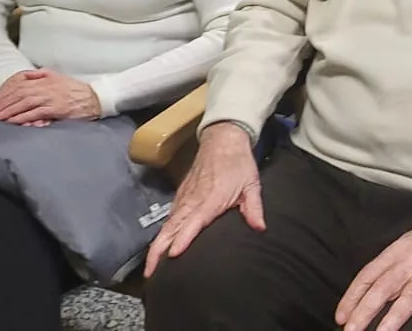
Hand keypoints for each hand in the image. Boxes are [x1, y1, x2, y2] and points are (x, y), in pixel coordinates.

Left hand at [0, 69, 100, 124]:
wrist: (93, 98)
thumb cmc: (75, 90)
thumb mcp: (57, 76)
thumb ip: (40, 74)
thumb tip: (25, 75)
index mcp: (45, 79)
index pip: (20, 84)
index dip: (6, 92)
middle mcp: (45, 87)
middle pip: (19, 94)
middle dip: (4, 103)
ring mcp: (49, 98)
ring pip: (24, 103)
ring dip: (10, 111)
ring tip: (0, 117)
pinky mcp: (54, 110)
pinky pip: (34, 113)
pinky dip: (22, 117)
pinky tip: (14, 121)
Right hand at [144, 123, 264, 275]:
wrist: (223, 138)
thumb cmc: (238, 162)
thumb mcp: (251, 184)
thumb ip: (254, 208)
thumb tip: (260, 228)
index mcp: (210, 199)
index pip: (194, 222)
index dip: (183, 238)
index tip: (174, 254)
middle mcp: (193, 200)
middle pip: (171, 228)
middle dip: (159, 250)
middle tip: (151, 272)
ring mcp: (185, 197)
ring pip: (167, 224)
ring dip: (158, 244)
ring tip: (151, 267)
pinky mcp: (182, 194)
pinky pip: (170, 217)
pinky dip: (163, 233)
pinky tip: (161, 246)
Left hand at [334, 211, 411, 330]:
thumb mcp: (407, 243)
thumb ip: (390, 266)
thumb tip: (370, 289)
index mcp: (396, 252)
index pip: (368, 276)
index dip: (352, 297)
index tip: (341, 316)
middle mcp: (410, 263)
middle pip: (382, 290)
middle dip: (364, 312)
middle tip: (350, 330)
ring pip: (406, 299)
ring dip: (390, 321)